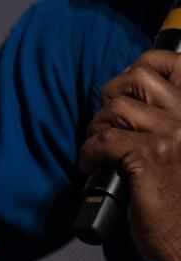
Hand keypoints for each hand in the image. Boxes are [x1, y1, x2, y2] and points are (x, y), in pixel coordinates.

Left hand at [79, 49, 180, 260]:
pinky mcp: (150, 157)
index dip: (139, 67)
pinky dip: (89, 152)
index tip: (123, 91)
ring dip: (97, 129)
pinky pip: (103, 139)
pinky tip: (94, 166)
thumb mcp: (180, 147)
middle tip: (106, 125)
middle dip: (110, 98)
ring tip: (101, 151)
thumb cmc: (180, 198)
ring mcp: (172, 135)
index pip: (172, 63)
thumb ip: (164, 120)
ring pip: (114, 108)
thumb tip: (125, 98)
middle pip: (135, 78)